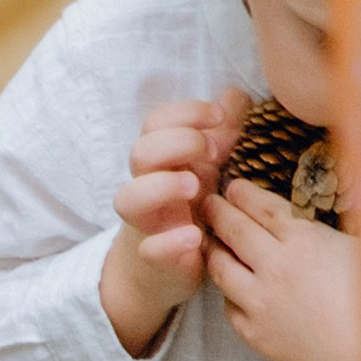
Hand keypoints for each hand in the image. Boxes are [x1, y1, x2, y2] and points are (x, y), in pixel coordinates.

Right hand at [100, 90, 251, 350]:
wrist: (166, 266)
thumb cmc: (190, 205)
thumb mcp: (208, 165)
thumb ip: (222, 130)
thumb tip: (233, 95)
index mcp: (160, 158)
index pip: (156, 121)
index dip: (185, 112)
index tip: (217, 117)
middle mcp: (146, 185)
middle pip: (140, 152)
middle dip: (178, 144)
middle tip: (213, 154)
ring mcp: (147, 221)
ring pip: (128, 199)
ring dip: (162, 186)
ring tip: (195, 189)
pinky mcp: (154, 257)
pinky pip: (149, 249)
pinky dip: (170, 242)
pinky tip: (195, 236)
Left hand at [202, 182, 360, 360]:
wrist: (359, 353)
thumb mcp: (356, 248)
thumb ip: (323, 231)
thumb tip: (304, 217)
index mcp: (303, 241)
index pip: (263, 209)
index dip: (244, 195)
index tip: (233, 186)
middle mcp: (273, 268)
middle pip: (234, 232)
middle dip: (217, 213)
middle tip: (207, 204)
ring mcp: (258, 301)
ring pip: (221, 269)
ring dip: (213, 250)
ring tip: (209, 241)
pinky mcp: (251, 331)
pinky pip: (229, 305)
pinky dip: (227, 291)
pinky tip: (229, 285)